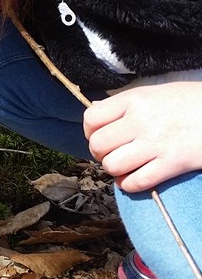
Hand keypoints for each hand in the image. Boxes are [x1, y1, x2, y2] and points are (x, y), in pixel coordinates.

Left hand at [83, 81, 201, 192]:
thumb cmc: (190, 101)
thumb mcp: (154, 93)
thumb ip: (126, 104)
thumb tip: (98, 113)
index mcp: (133, 99)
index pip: (92, 118)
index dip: (90, 131)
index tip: (97, 135)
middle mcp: (140, 120)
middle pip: (98, 144)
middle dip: (99, 153)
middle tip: (108, 154)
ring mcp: (156, 143)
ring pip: (113, 164)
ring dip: (113, 170)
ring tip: (121, 167)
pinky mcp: (173, 163)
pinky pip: (138, 181)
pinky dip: (129, 185)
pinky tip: (132, 181)